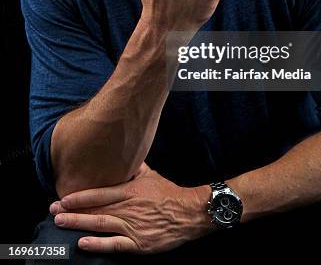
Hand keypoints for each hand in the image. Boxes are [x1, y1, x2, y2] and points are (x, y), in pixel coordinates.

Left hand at [49, 162, 212, 254]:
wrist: (188, 212)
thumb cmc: (168, 193)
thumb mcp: (151, 175)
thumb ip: (134, 167)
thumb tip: (124, 154)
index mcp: (130, 190)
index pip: (100, 192)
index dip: (79, 196)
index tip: (62, 197)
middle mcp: (129, 207)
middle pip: (96, 209)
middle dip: (72, 210)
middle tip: (53, 211)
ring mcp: (133, 226)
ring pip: (101, 224)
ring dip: (79, 223)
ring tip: (61, 223)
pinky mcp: (138, 243)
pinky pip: (115, 244)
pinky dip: (98, 244)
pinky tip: (83, 243)